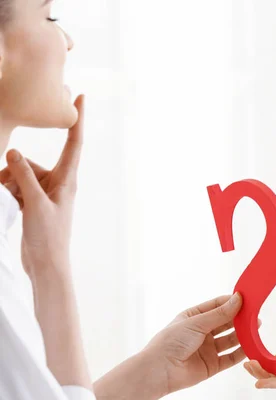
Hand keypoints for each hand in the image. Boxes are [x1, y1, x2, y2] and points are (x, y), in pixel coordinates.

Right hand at [0, 95, 84, 276]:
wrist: (46, 264)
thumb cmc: (48, 236)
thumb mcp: (34, 203)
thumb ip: (24, 175)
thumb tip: (13, 151)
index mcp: (67, 180)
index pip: (74, 144)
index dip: (76, 120)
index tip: (81, 97)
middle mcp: (58, 183)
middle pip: (31, 163)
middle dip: (14, 172)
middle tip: (9, 189)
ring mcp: (45, 192)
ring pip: (19, 174)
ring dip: (8, 184)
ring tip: (10, 201)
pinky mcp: (34, 202)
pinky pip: (16, 187)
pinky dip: (8, 192)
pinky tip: (7, 204)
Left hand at [141, 293, 246, 395]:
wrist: (159, 371)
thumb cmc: (171, 342)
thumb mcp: (196, 322)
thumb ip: (220, 314)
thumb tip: (238, 299)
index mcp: (194, 317)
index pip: (217, 306)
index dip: (231, 302)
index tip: (247, 298)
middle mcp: (202, 332)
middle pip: (226, 323)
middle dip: (240, 318)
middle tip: (255, 314)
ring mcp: (207, 349)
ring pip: (230, 339)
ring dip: (243, 334)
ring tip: (256, 327)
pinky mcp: (212, 365)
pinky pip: (230, 357)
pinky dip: (241, 352)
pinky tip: (251, 346)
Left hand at [243, 334, 275, 388]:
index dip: (270, 383)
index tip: (258, 384)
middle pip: (272, 378)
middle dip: (259, 374)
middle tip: (248, 365)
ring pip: (268, 373)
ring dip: (257, 370)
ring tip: (246, 364)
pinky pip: (269, 366)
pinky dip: (260, 364)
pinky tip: (250, 358)